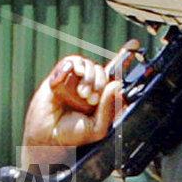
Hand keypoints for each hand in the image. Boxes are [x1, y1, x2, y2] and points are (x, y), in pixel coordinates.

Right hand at [22, 41, 139, 154]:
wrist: (47, 136)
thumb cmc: (71, 135)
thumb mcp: (97, 128)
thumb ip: (108, 109)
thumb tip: (116, 85)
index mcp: (100, 97)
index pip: (114, 75)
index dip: (124, 58)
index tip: (134, 44)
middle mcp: (89, 86)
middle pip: (101, 71)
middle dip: (100, 82)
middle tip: (90, 99)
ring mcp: (74, 80)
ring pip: (87, 65)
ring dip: (87, 77)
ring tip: (80, 94)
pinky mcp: (59, 75)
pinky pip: (70, 62)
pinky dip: (72, 66)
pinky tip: (70, 76)